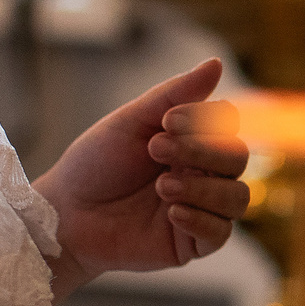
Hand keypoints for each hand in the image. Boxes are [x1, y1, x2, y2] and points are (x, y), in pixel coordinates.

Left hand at [35, 59, 249, 297]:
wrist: (66, 213)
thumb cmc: (95, 165)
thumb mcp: (132, 121)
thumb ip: (175, 94)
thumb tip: (216, 62)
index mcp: (192, 142)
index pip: (228, 125)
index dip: (207, 122)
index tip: (167, 121)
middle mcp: (203, 174)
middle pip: (238, 158)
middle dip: (202, 151)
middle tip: (156, 150)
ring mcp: (201, 209)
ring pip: (238, 197)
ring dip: (202, 188)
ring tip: (162, 187)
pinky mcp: (192, 243)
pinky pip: (221, 233)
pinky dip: (201, 219)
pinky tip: (171, 212)